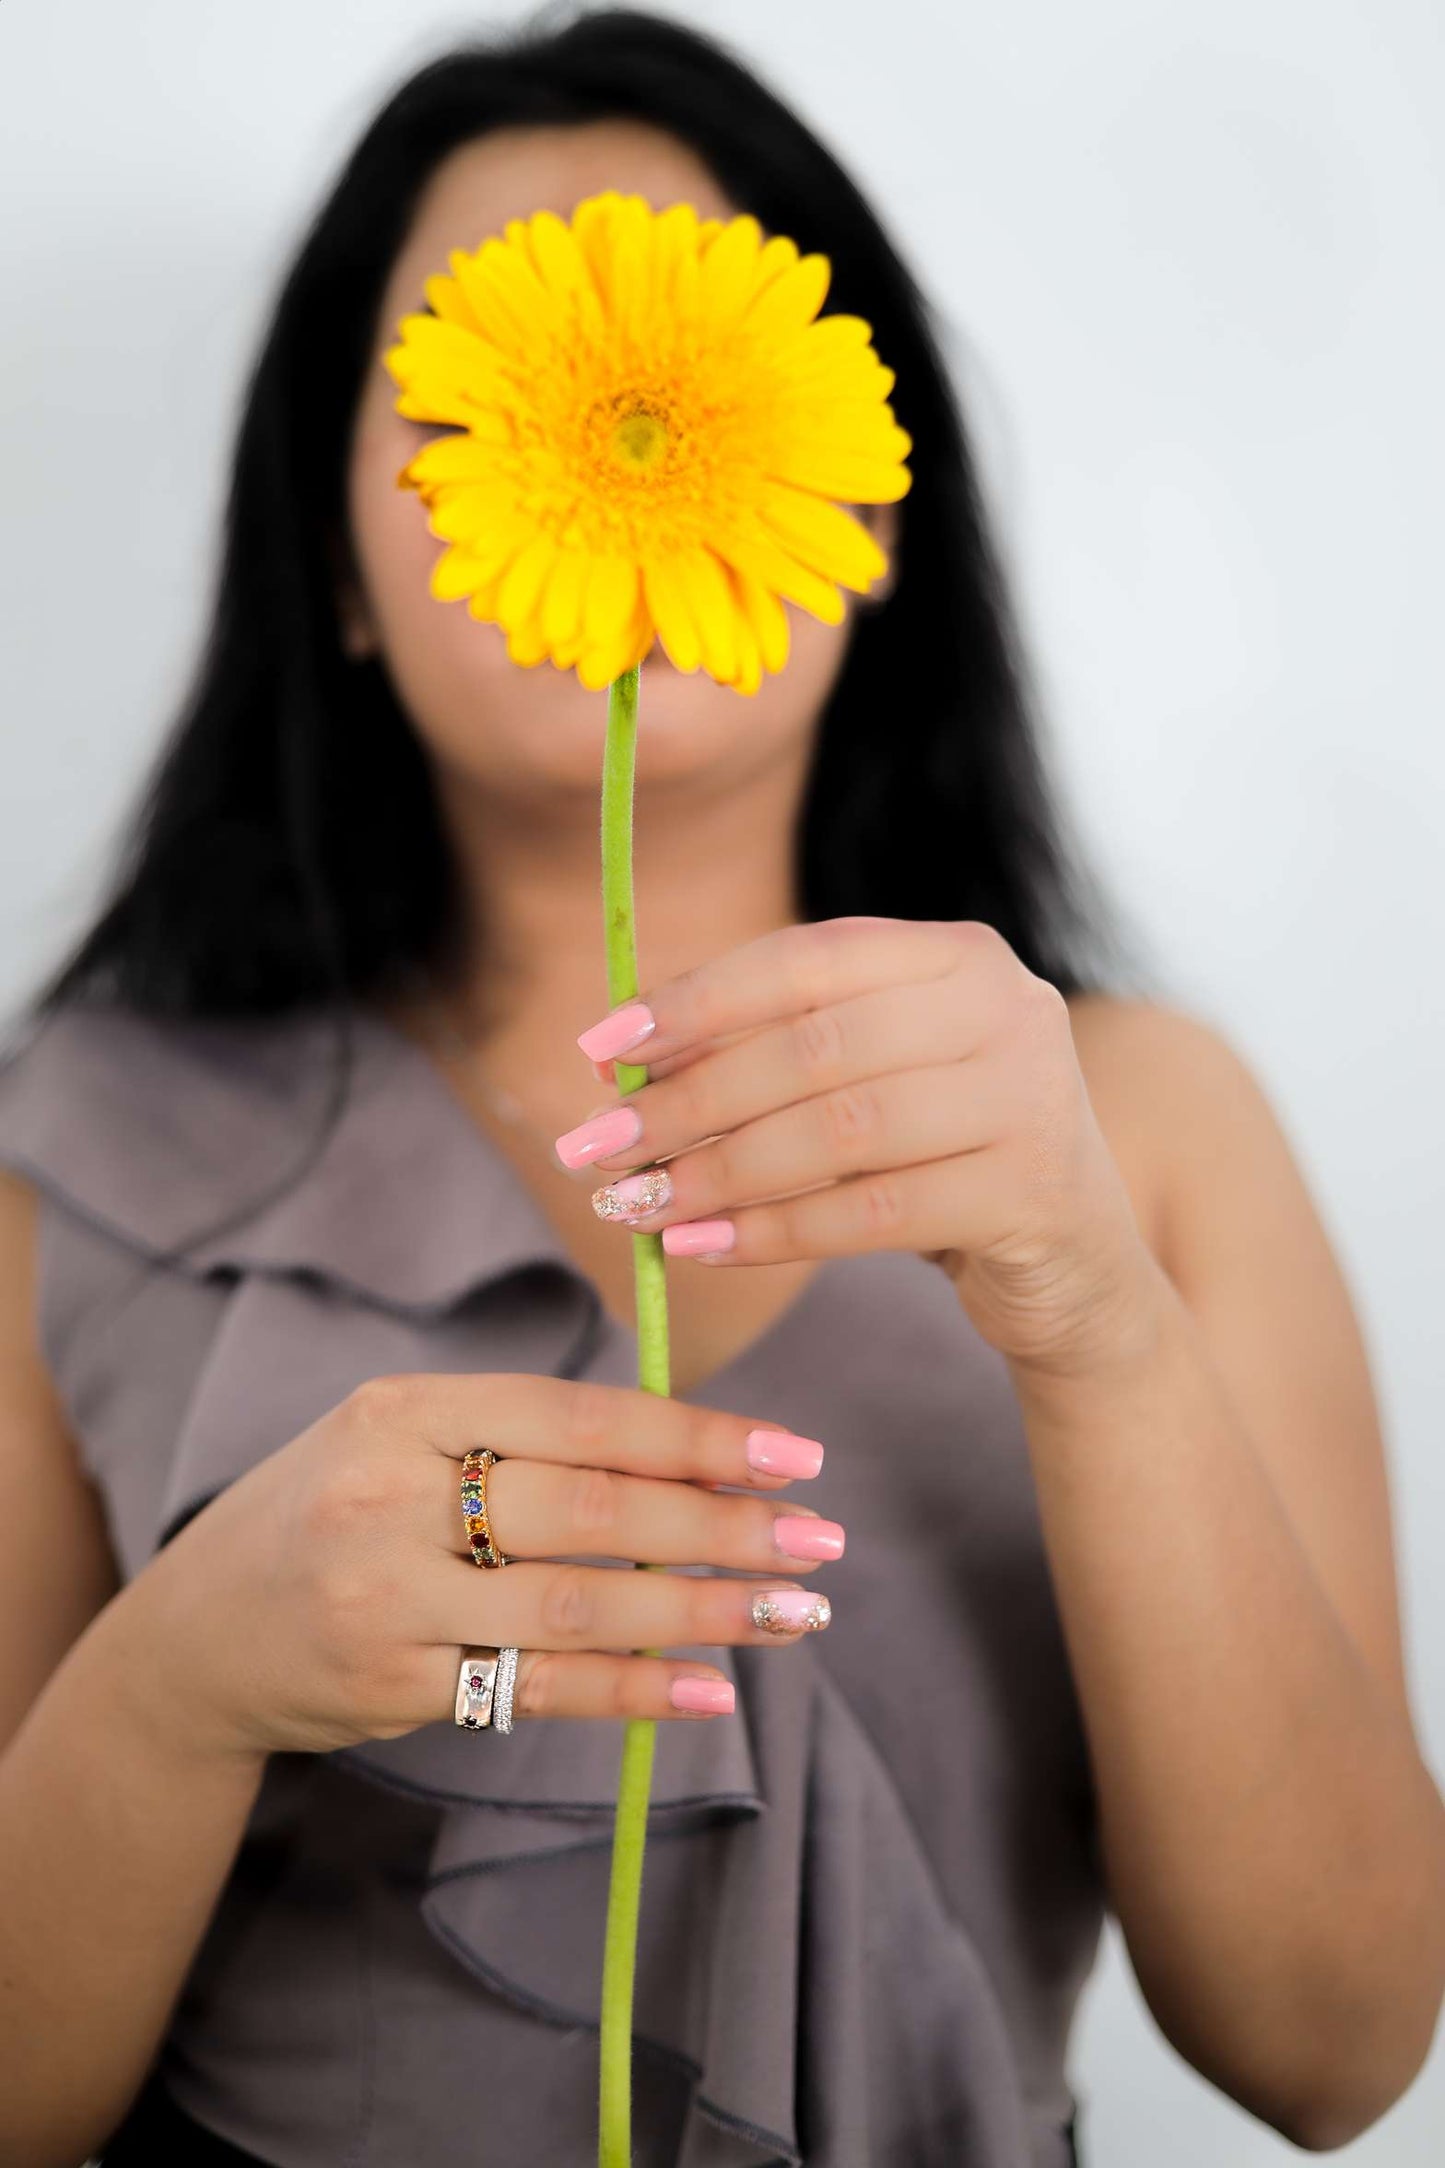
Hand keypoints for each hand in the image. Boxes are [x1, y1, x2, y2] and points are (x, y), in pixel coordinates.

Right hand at [121, 1375, 840, 1758]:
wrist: (195, 1633)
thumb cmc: (331, 1511)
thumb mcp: (397, 1438)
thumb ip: (517, 1435)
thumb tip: (689, 1448)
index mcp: (405, 1410)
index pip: (579, 1416)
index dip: (697, 1436)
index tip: (795, 1457)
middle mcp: (390, 1496)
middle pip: (592, 1511)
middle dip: (722, 1526)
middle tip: (821, 1542)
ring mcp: (386, 1597)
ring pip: (577, 1606)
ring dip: (703, 1612)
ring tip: (794, 1614)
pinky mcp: (391, 1686)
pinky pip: (537, 1688)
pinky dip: (635, 1692)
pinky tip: (710, 1689)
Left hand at [561, 916, 1164, 1375]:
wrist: (1075, 1265)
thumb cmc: (942, 1157)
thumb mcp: (875, 1078)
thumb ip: (778, 1051)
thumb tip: (619, 1063)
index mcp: (958, 954)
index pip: (804, 959)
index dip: (692, 1002)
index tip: (598, 1051)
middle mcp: (1007, 1008)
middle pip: (812, 1047)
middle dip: (688, 1099)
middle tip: (596, 1146)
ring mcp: (1032, 1099)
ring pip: (838, 1132)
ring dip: (718, 1172)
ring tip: (636, 1205)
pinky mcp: (1034, 1194)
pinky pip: (871, 1214)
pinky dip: (773, 1232)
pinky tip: (701, 1246)